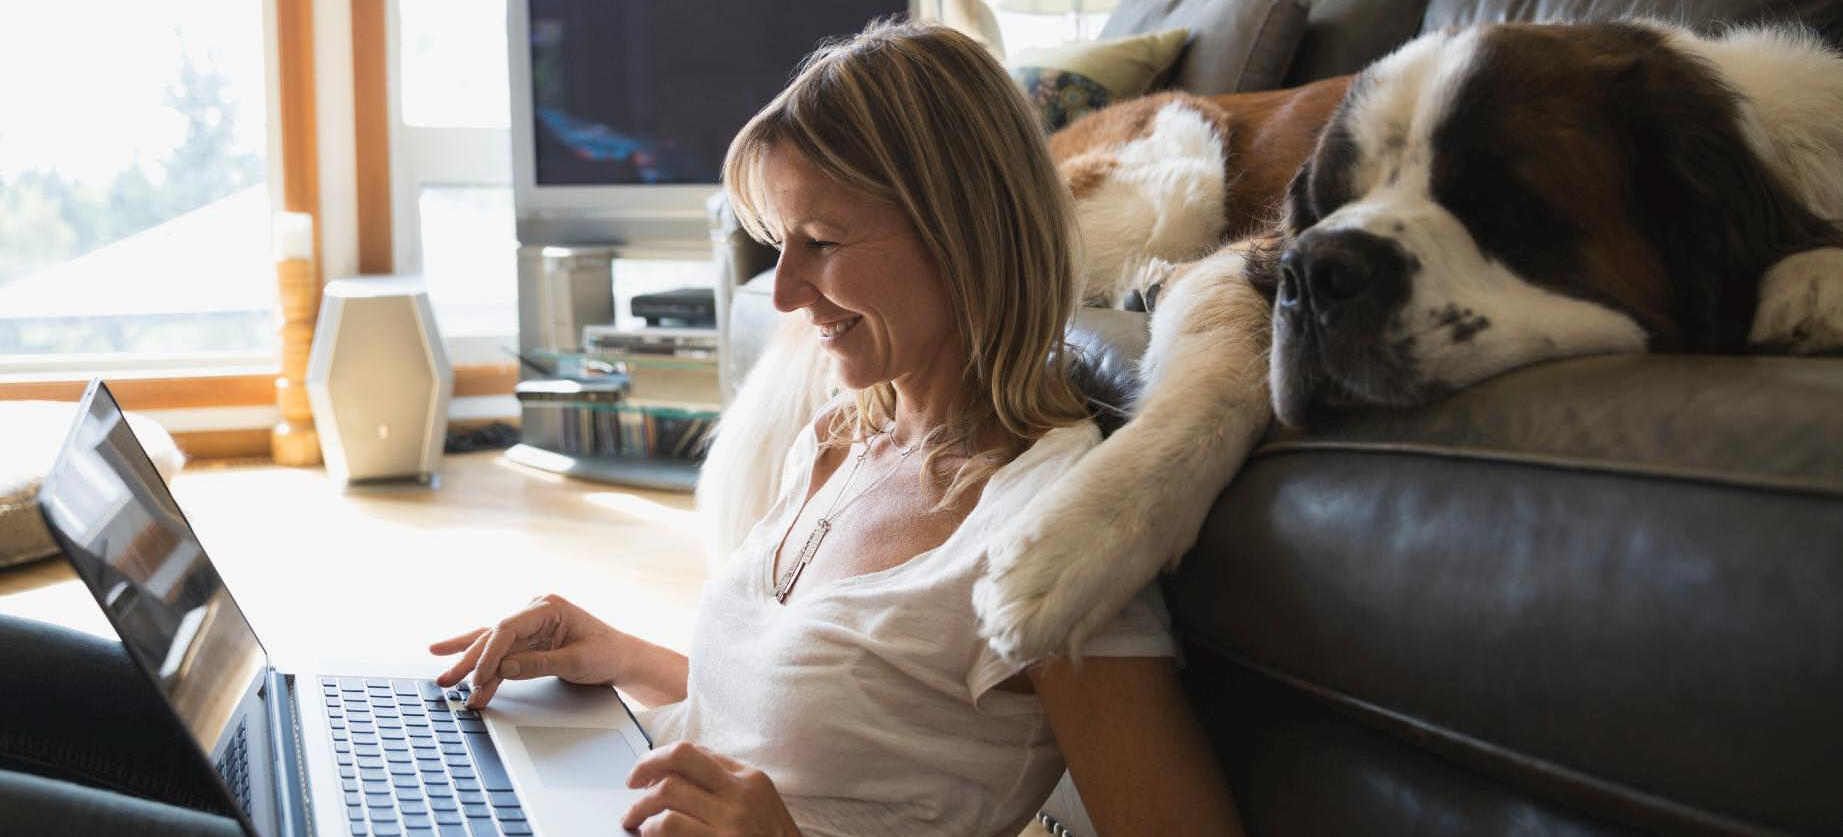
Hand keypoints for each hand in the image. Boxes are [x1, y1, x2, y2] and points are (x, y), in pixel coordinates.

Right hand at [429, 593, 627, 708]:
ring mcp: (529, 624)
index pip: (507, 628)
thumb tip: (503, 668)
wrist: (622, 658)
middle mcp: (534, 611)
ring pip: (492, 644)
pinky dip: (482, 663)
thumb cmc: (607, 654)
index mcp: (548, 606)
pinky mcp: (528, 639)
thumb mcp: (576, 662)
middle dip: (470, 661)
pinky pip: (500, 651)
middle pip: (494, 636)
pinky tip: (451, 657)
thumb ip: (538, 664)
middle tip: (448, 681)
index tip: (477, 678)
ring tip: (445, 682)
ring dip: (471, 666)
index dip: (489, 654)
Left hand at [621, 741, 801, 835]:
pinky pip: (670, 827)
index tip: (646, 773)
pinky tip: (650, 835)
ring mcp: (731, 820)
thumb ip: (728, 784)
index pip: (696, 752)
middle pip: (680, 758)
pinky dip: (652, 830)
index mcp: (750, 778)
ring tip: (633, 819)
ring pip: (668, 792)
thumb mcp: (760, 804)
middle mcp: (741, 793)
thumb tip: (678, 771)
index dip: (662, 759)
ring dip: (640, 806)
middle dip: (646, 765)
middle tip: (631, 783)